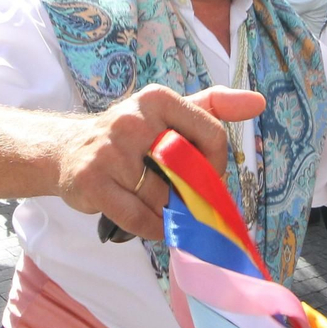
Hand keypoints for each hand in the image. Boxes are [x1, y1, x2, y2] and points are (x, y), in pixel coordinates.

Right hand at [56, 84, 265, 240]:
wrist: (68, 150)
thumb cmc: (131, 135)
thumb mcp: (169, 112)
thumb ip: (214, 105)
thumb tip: (258, 102)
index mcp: (157, 99)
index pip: (212, 135)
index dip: (215, 165)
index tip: (203, 174)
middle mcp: (132, 120)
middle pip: (188, 172)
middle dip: (189, 192)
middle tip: (179, 195)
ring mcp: (109, 152)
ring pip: (162, 199)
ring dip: (167, 213)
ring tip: (156, 205)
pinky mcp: (92, 182)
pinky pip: (138, 218)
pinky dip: (151, 228)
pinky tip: (150, 223)